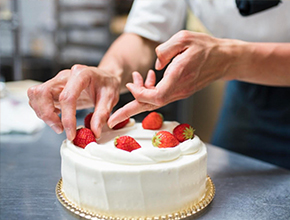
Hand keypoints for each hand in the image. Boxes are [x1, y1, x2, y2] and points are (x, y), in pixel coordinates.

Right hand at [27, 64, 120, 139]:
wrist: (105, 77)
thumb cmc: (107, 85)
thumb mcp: (111, 98)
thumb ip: (102, 114)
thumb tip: (94, 132)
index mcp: (81, 74)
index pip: (67, 97)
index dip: (67, 118)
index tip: (71, 134)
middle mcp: (65, 76)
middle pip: (43, 92)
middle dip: (47, 114)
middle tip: (60, 129)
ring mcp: (57, 81)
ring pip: (36, 94)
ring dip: (43, 113)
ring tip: (59, 125)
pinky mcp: (53, 88)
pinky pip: (38, 98)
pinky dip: (43, 110)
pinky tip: (57, 117)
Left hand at [108, 30, 233, 126]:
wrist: (224, 59)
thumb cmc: (206, 47)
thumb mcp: (184, 38)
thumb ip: (165, 50)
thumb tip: (155, 65)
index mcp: (179, 76)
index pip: (156, 96)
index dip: (140, 94)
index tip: (130, 86)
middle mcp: (179, 89)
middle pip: (151, 105)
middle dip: (130, 112)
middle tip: (112, 120)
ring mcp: (181, 92)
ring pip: (155, 102)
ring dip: (139, 98)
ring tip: (129, 90)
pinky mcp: (181, 91)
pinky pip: (162, 97)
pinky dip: (150, 92)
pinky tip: (147, 80)